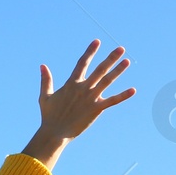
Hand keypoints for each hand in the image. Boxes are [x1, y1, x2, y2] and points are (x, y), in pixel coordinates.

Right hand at [23, 40, 134, 167]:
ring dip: (118, 70)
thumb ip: (46, 80)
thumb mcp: (44, 96)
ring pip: (107, 81)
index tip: (97, 41)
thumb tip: (42, 65)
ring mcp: (91, 98)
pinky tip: (133, 90)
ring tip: (127, 61)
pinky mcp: (96, 109)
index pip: (82, 63)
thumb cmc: (49, 116)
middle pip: (100, 69)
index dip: (90, 51)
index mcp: (71, 83)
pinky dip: (123, 96)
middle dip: (111, 58)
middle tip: (121, 48)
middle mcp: (83, 88)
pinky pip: (112, 101)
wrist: (55, 133)